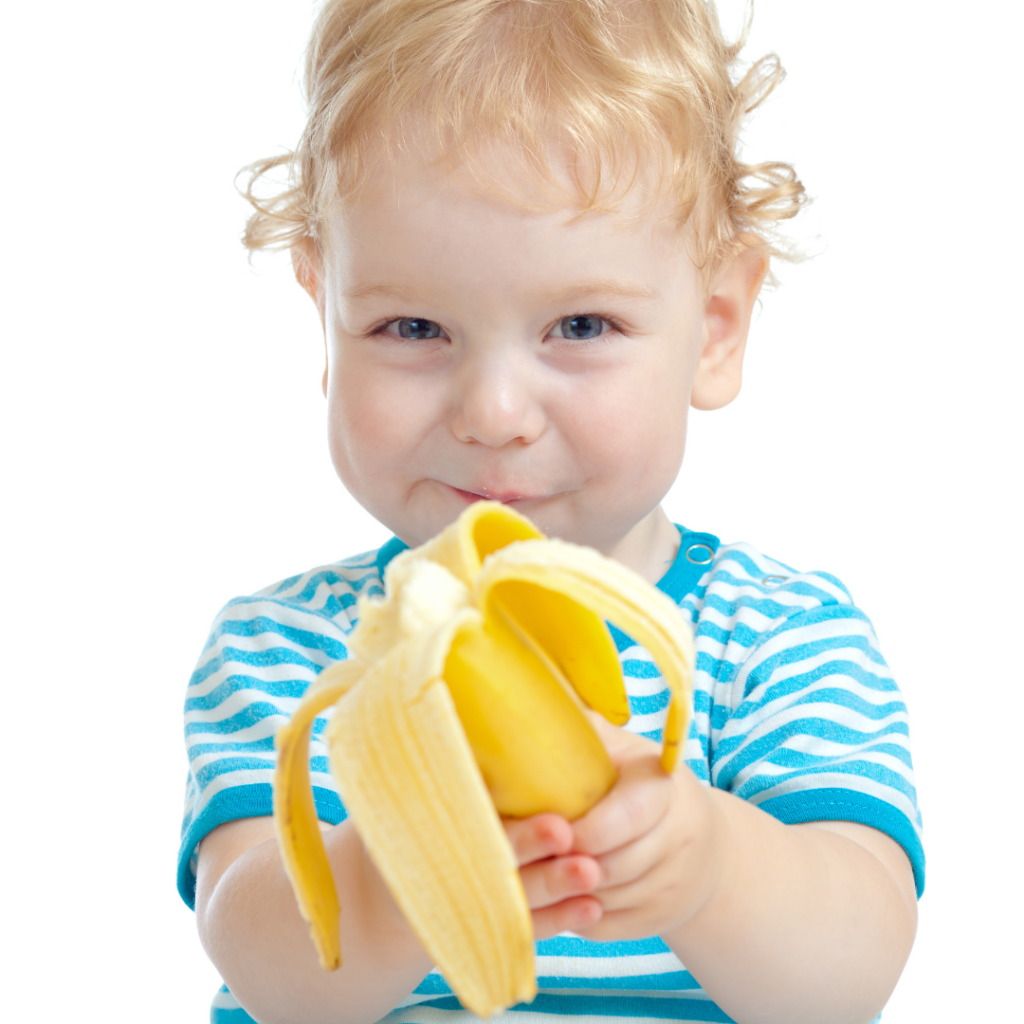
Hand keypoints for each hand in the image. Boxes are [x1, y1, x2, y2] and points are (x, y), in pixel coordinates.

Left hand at [504, 716, 726, 941]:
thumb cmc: (639, 783)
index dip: (583, 830)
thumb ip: (582, 731)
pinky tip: (553, 894)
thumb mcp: (621, 748)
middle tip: (529, 853)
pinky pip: (602, 928)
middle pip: (611, 866)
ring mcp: (671, 888)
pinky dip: (572, 914)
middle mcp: (678, 841)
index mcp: (665, 790)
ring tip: (534, 869)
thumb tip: (527, 695)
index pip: (625, 819)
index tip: (550, 827)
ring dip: (564, 890)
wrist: (700, 843)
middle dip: (565, 863)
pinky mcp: (656, 923)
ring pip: (604, 900)